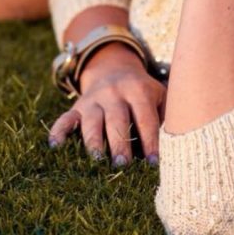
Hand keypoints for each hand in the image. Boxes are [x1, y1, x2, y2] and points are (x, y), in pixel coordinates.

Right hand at [48, 43, 165, 166]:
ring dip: (94, 141)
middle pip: (117, 120)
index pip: (145, 118)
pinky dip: (59, 131)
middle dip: (120, 143)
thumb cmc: (143, 92)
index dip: (150, 140)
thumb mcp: (159, 94)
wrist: (114, 69)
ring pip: (92, 121)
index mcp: (138, 90)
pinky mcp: (77, 107)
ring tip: (97, 160)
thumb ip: (167, 114)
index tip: (153, 163)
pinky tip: (54, 146)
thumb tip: (178, 145)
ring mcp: (94, 99)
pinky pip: (65, 118)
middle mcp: (114, 93)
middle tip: (123, 165)